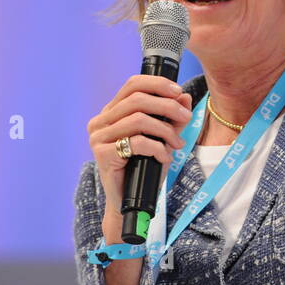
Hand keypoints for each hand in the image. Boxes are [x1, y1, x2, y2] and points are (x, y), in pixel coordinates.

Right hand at [87, 75, 192, 240]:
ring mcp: (98, 137)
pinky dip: (157, 148)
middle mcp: (101, 121)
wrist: (130, 200)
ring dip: (165, 131)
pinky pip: (136, 142)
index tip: (179, 91)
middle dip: (167, 106)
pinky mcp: (102, 154)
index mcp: (112, 111)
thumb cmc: (145, 166)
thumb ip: (172, 117)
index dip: (157, 84)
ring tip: (178, 144)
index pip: (132, 84)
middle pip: (137, 99)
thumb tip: (184, 96)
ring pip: (138, 119)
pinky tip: (165, 158)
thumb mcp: (164, 137)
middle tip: (186, 118)